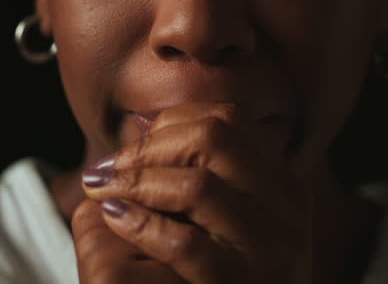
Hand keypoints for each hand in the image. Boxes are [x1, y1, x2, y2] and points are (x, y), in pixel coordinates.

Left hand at [77, 102, 311, 282]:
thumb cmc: (226, 273)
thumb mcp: (231, 219)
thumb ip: (195, 172)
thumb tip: (140, 122)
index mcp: (283, 183)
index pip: (229, 120)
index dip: (173, 122)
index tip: (135, 145)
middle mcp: (285, 210)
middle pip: (215, 138)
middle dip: (151, 147)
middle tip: (108, 168)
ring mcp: (268, 250)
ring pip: (198, 185)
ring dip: (136, 180)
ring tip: (102, 190)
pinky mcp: (237, 283)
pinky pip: (183, 243)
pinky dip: (140, 224)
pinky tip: (115, 217)